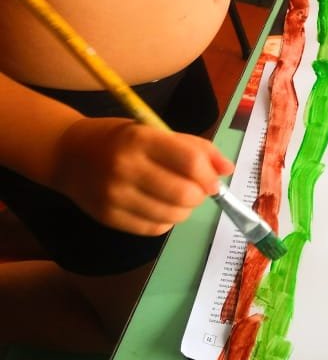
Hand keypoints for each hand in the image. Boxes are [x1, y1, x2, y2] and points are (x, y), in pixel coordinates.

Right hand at [52, 118, 234, 236]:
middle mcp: (127, 168)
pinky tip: (158, 207)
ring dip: (184, 210)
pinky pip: (154, 229)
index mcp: (141, 139)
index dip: (209, 175)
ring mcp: (115, 196)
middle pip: (185, 194)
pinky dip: (165, 220)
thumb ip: (194, 148)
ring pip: (173, 215)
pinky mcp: (108, 218)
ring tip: (176, 197)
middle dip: (199, 195)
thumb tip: (228, 170)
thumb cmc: (118, 139)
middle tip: (195, 190)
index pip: (190, 162)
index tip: (212, 180)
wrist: (66, 154)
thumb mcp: (153, 131)